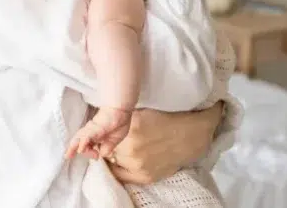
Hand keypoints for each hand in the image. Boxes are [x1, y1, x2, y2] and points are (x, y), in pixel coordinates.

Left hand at [66, 107, 131, 160]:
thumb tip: (100, 154)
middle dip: (72, 149)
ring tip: (67, 154)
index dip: (89, 152)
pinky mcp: (96, 126)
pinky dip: (84, 142)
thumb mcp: (114, 140)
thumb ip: (107, 148)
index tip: (96, 156)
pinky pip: (88, 135)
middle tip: (67, 156)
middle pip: (79, 140)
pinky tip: (80, 149)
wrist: (122, 110)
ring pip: (80, 137)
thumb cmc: (119, 122)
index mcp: (95, 135)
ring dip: (73, 146)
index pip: (87, 145)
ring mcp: (92, 128)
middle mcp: (91, 131)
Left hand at [108, 104, 222, 184]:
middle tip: (106, 137)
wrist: (190, 134)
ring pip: (111, 160)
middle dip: (104, 142)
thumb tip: (100, 122)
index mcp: (130, 126)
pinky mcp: (144, 176)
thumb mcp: (139, 110)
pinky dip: (117, 166)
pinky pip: (120, 175)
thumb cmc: (165, 116)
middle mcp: (131, 147)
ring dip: (111, 153)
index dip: (98, 132)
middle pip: (104, 147)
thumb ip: (120, 117)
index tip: (96, 131)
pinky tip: (120, 158)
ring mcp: (138, 164)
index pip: (101, 134)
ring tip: (117, 146)